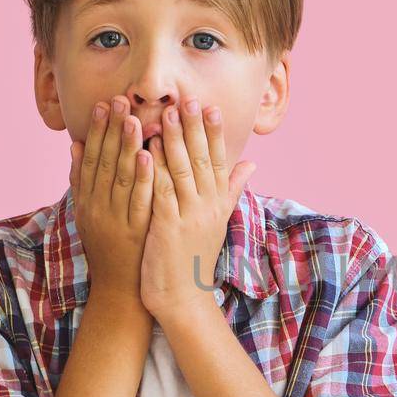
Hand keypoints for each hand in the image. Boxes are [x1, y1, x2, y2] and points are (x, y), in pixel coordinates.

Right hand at [69, 94, 153, 307]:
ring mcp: (115, 218)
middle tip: (118, 100)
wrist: (120, 289)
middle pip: (103, 162)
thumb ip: (81, 179)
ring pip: (119, 177)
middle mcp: (97, 207)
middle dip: (111, 129)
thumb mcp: (88, 212)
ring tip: (132, 118)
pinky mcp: (134, 230)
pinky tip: (147, 155)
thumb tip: (75, 144)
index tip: (103, 104)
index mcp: (87, 200)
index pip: (91, 158)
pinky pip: (138, 199)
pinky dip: (141, 176)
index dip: (97, 131)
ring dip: (126, 146)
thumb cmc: (108, 246)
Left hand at [141, 94, 256, 320]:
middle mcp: (208, 206)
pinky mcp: (168, 227)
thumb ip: (231, 189)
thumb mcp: (218, 221)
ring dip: (172, 140)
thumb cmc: (194, 258)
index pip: (219, 160)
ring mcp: (189, 216)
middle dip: (193, 127)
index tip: (210, 107)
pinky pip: (161, 192)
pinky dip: (154, 170)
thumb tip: (251, 165)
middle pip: (201, 158)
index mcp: (218, 202)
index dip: (214, 133)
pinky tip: (146, 149)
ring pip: (181, 170)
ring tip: (165, 113)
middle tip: (188, 99)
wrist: (183, 297)